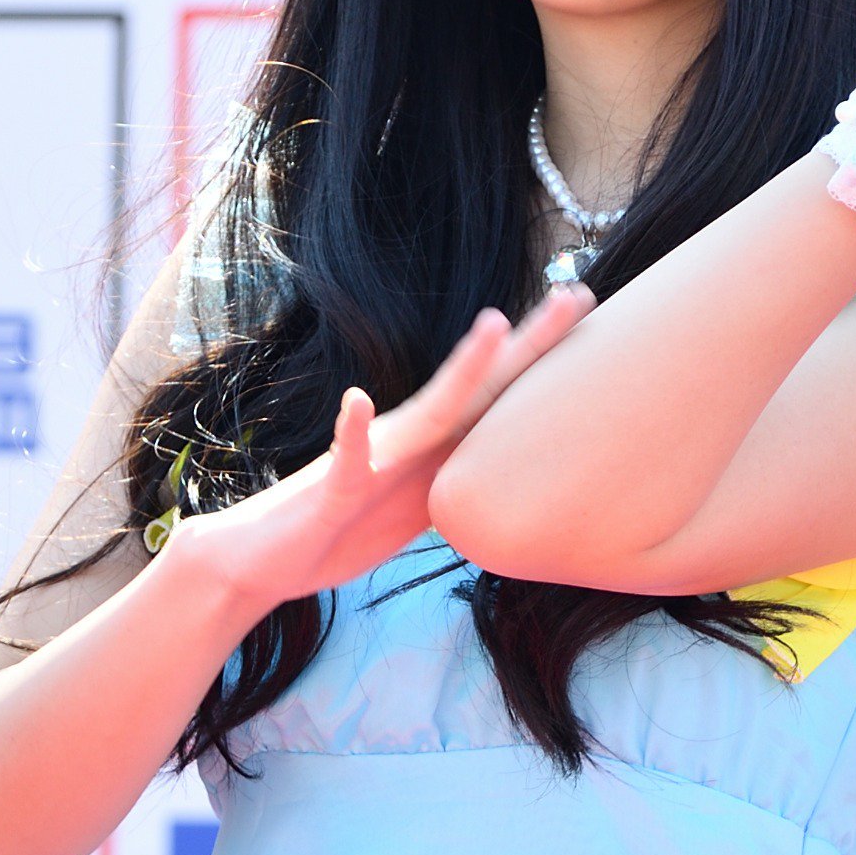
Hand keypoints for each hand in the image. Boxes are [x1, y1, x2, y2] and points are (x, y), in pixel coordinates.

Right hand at [181, 286, 594, 616]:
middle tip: (576, 296)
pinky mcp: (333, 492)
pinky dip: (352, 433)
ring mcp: (372, 460)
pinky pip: (344, 462)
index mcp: (433, 448)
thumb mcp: (420, 511)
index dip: (545, 361)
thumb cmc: (343, 530)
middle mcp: (408, 439)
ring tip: (494, 327)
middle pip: (480, 387)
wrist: (265, 558)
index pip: (498, 399)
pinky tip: (358, 402)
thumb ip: (460, 485)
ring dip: (461, 370)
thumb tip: (509, 482)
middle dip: (529, 344)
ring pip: (426, 411)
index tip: (589, 312)